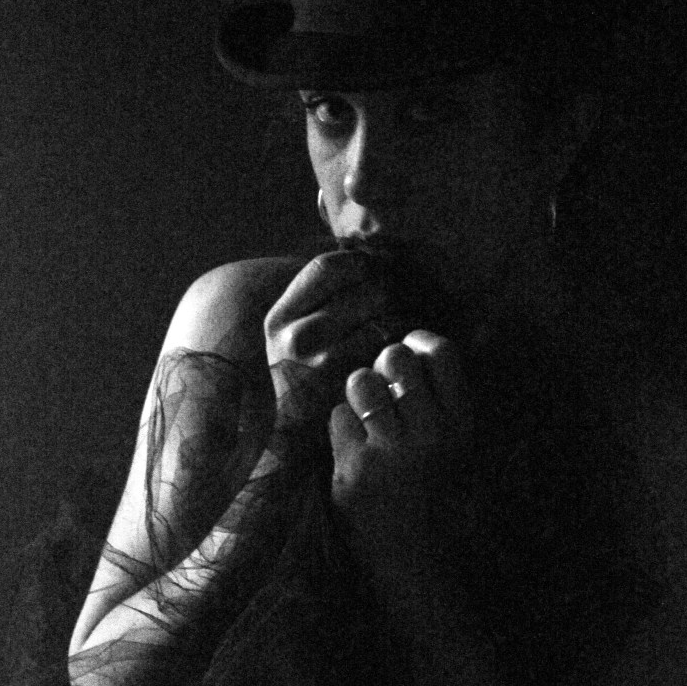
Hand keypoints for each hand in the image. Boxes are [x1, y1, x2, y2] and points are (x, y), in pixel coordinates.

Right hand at [264, 251, 390, 434]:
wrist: (297, 442)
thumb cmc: (307, 379)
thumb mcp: (295, 334)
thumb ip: (319, 296)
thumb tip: (362, 243)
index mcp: (279, 317)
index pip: (328, 266)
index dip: (362, 263)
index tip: (377, 272)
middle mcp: (295, 338)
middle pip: (366, 290)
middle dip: (393, 291)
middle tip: (403, 299)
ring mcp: (321, 364)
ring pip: (385, 319)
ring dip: (406, 319)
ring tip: (407, 325)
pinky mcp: (350, 387)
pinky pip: (392, 352)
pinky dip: (406, 348)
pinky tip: (406, 353)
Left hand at [328, 330, 473, 571]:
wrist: (421, 572)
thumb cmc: (448, 515)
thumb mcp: (468, 458)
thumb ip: (451, 411)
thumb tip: (426, 356)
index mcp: (463, 427)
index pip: (441, 353)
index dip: (420, 339)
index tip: (411, 345)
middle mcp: (429, 434)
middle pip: (395, 358)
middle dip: (385, 364)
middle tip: (385, 384)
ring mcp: (388, 454)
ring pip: (361, 382)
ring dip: (360, 392)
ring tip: (367, 413)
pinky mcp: (352, 473)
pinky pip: (337, 419)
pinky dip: (342, 429)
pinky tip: (354, 448)